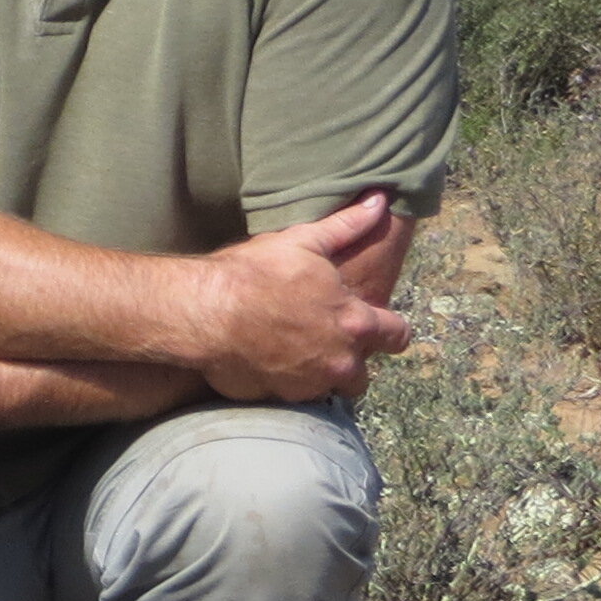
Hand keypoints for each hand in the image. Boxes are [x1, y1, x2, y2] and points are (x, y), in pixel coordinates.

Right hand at [192, 191, 411, 401]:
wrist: (202, 311)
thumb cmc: (253, 274)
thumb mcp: (302, 242)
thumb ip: (346, 227)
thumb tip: (378, 202)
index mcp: (354, 322)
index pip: (397, 335)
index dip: (389, 329)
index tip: (375, 325)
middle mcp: (340, 360)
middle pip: (363, 375)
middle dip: (349, 361)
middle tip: (324, 341)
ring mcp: (308, 384)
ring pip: (327, 388)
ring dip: (318, 375)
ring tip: (292, 353)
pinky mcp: (277, 398)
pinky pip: (290, 396)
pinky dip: (283, 383)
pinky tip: (264, 360)